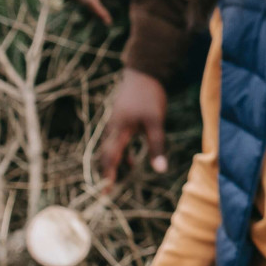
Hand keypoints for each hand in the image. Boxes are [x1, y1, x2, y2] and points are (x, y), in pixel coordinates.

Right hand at [98, 68, 168, 183]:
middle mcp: (112, 128)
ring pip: (110, 149)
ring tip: (118, 179)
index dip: (108, 175)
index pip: (110, 157)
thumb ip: (157, 146)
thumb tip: (160, 170)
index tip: (106, 192)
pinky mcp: (120, 120)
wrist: (143, 72)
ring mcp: (115, 123)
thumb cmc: (150, 96)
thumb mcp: (156, 122)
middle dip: (107, 172)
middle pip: (105, 155)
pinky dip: (120, 153)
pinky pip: (115, 142)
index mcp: (119, 130)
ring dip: (114, 164)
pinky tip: (130, 160)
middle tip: (108, 190)